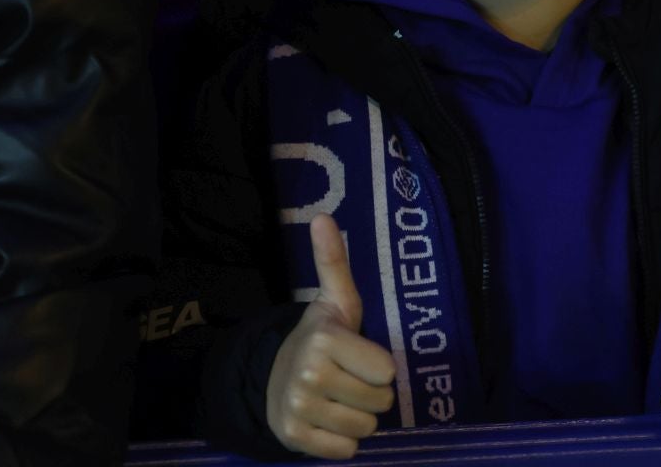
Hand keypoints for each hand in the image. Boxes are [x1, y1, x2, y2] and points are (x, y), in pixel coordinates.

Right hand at [265, 215, 397, 458]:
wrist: (272, 378)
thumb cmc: (320, 339)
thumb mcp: (334, 301)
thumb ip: (334, 262)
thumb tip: (323, 216)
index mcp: (325, 339)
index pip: (387, 371)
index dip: (380, 367)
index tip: (360, 357)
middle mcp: (310, 374)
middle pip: (381, 403)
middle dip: (372, 394)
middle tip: (348, 379)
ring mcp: (299, 408)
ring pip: (366, 428)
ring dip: (359, 418)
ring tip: (338, 399)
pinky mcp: (293, 438)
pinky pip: (346, 451)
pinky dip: (342, 441)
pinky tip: (327, 420)